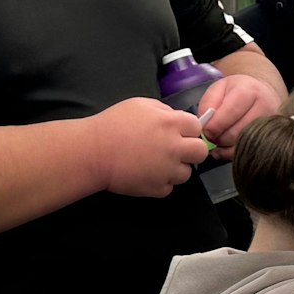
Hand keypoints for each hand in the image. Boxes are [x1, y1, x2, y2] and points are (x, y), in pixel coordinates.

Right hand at [89, 98, 209, 195]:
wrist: (93, 152)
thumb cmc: (113, 124)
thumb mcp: (140, 105)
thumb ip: (164, 111)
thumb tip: (177, 119)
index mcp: (171, 123)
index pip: (197, 127)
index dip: (187, 129)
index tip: (177, 132)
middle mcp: (174, 147)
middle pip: (200, 152)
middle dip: (191, 150)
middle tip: (175, 150)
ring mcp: (167, 170)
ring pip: (186, 173)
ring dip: (175, 168)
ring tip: (155, 163)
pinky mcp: (157, 188)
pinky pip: (169, 187)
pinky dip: (161, 182)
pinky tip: (146, 174)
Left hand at [197, 73, 281, 157]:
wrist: (263, 94)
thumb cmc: (237, 91)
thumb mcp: (219, 89)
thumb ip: (208, 104)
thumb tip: (205, 127)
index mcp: (249, 91)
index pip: (231, 112)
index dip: (215, 125)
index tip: (205, 130)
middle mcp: (264, 108)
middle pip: (237, 132)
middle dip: (218, 138)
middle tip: (209, 136)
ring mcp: (269, 126)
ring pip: (241, 145)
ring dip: (224, 146)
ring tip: (217, 139)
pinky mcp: (269, 139)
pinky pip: (247, 153)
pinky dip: (230, 154)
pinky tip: (224, 147)